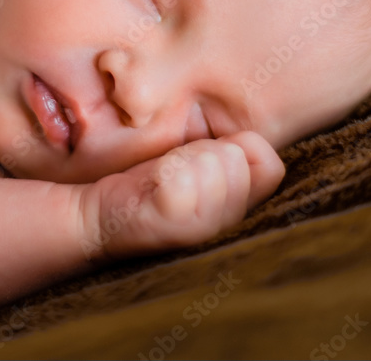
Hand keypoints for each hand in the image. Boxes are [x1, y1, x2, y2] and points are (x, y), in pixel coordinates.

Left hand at [79, 132, 284, 259]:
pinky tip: (152, 183)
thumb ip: (238, 152)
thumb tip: (249, 141)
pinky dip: (164, 170)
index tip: (206, 155)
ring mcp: (199, 229)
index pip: (270, 166)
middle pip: (234, 159)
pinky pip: (180, 180)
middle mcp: (227, 224)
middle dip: (203, 149)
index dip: (239, 148)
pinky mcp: (167, 226)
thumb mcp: (203, 160)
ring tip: (163, 177)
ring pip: (210, 163)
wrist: (101, 214)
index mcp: (240, 206)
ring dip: (180, 158)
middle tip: (176, 169)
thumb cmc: (154, 184)